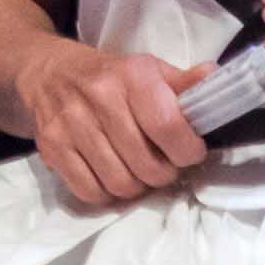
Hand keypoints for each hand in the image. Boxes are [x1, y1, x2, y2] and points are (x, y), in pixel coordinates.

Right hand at [17, 35, 207, 208]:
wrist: (49, 73)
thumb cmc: (112, 77)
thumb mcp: (149, 70)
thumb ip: (184, 83)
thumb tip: (215, 78)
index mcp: (132, 76)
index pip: (167, 126)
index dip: (187, 151)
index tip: (190, 153)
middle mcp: (99, 97)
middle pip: (145, 164)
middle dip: (163, 174)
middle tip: (163, 166)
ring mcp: (71, 124)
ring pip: (119, 182)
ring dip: (137, 186)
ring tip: (138, 172)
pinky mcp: (51, 146)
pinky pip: (88, 190)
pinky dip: (106, 194)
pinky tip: (111, 178)